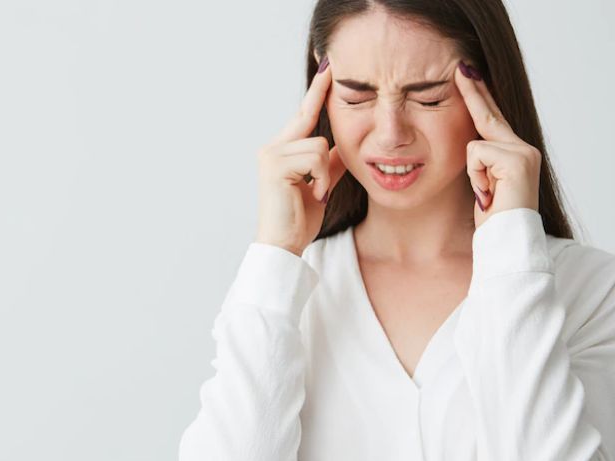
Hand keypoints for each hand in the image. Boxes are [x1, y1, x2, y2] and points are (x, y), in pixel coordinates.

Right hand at [255, 55, 346, 256]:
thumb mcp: (320, 185)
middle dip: (320, 93)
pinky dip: (320, 179)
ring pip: (317, 143)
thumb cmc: (298, 219)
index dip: (316, 93)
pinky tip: (313, 195)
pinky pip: (314, 158)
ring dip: (324, 172)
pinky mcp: (275, 165)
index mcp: (282, 151)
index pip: (303, 116)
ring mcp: (271, 155)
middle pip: (308, 118)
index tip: (327, 69)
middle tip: (331, 61)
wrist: (283, 244)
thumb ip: (329, 164)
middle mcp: (272, 148)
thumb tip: (343, 147)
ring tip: (316, 193)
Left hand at [454, 60, 541, 228]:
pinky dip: (475, 176)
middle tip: (461, 66)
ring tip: (487, 194)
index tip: (468, 74)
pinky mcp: (517, 160)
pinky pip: (476, 154)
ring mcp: (524, 152)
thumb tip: (469, 142)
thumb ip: (480, 161)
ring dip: (472, 173)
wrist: (508, 242)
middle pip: (489, 115)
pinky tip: (488, 194)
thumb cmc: (493, 221)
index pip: (492, 120)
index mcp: (515, 153)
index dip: (479, 97)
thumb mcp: (482, 184)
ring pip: (475, 143)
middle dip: (474, 91)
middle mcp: (524, 149)